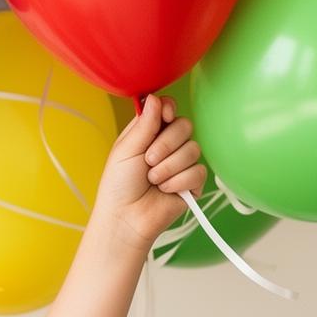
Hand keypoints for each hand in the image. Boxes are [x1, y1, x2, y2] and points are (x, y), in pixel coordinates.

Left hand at [94, 94, 206, 254]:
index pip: (168, 109)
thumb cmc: (118, 186)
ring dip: (168, 167)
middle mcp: (168, 145)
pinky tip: (165, 191)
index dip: (169, 110)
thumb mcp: (126, 150)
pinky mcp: (193, 183)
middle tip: (148, 161)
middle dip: (165, 144)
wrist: (126, 218)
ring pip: (192, 149)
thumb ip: (144, 124)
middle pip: (185, 126)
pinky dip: (178, 182)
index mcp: (149, 133)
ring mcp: (182, 163)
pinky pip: (198, 172)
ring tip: (153, 181)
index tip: (164, 117)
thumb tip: (155, 97)